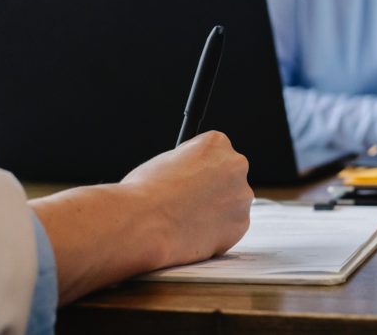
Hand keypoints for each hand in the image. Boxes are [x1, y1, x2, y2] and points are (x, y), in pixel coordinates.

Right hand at [31, 130, 252, 304]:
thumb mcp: (156, 164)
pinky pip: (228, 228)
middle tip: (181, 205)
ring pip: (230, 203)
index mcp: (216, 142)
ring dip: (212, 212)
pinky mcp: (238, 226)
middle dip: (210, 190)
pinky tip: (188, 234)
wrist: (137, 225)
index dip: (194, 172)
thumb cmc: (135, 194)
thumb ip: (179, 167)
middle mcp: (237, 165)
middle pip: (228, 176)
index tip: (181, 185)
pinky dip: (212, 233)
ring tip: (180, 220)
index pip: (215, 153)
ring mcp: (241, 196)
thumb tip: (177, 174)